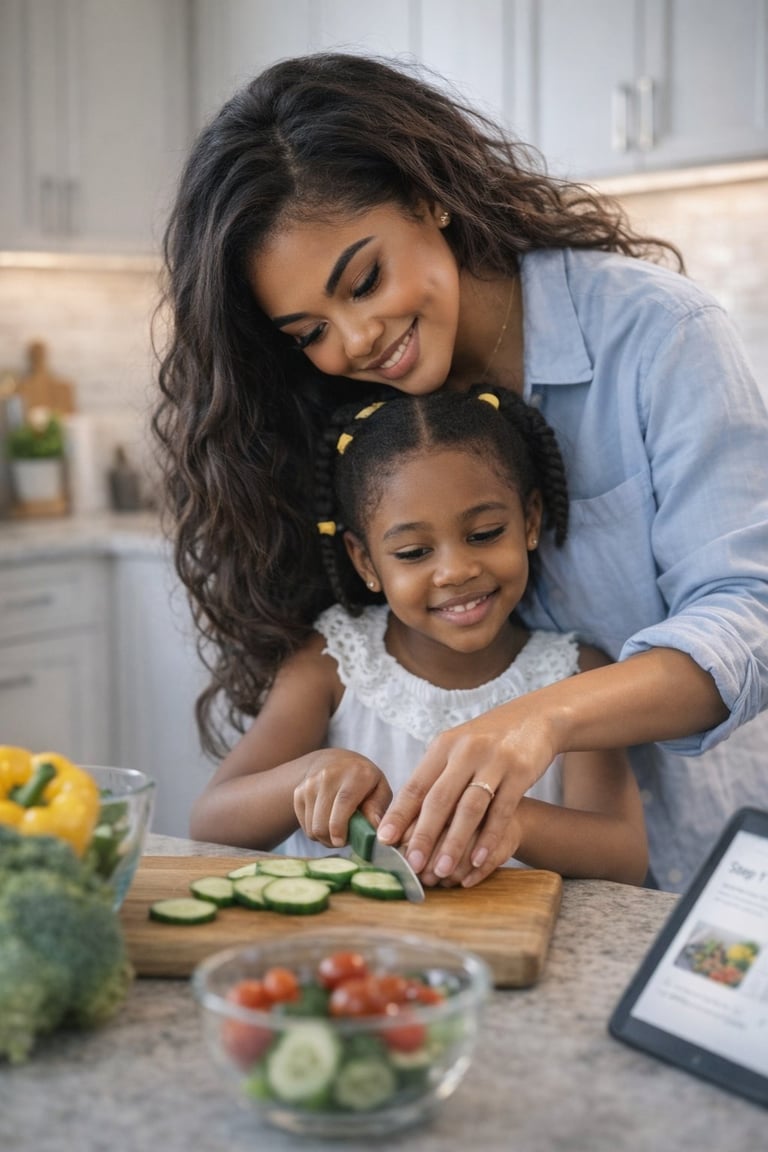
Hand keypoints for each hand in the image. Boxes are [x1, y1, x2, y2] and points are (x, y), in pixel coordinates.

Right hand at [293, 749, 391, 847]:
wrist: (336, 762)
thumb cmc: (365, 781)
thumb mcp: (380, 790)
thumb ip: (378, 808)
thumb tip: (374, 827)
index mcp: (356, 773)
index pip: (343, 801)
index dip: (339, 826)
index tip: (341, 842)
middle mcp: (329, 775)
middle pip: (322, 820)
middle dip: (332, 839)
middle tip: (345, 840)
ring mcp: (311, 783)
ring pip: (312, 827)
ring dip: (324, 838)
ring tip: (338, 831)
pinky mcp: (299, 792)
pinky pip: (304, 825)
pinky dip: (315, 832)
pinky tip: (327, 823)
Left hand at [376, 699, 555, 883]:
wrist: (536, 717)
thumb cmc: (489, 740)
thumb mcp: (458, 748)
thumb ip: (435, 776)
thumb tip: (404, 816)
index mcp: (443, 745)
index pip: (416, 784)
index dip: (399, 814)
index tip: (384, 840)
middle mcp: (465, 751)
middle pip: (439, 799)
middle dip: (423, 835)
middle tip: (411, 864)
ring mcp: (493, 761)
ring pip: (469, 808)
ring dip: (454, 842)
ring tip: (443, 870)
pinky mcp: (519, 772)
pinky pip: (501, 811)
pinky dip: (488, 838)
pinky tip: (478, 860)